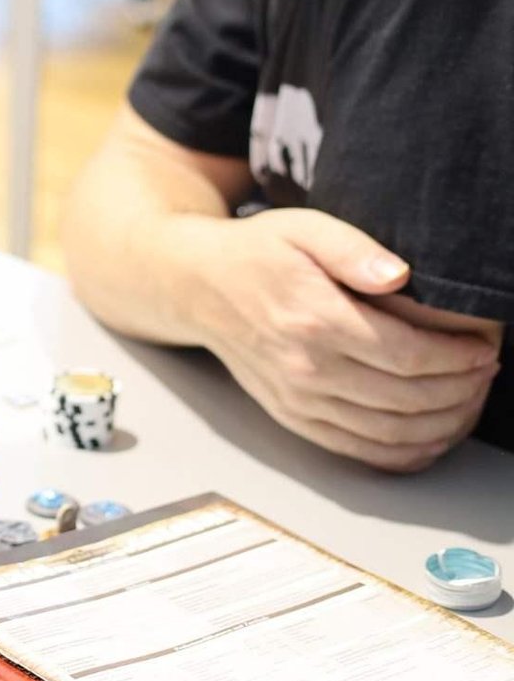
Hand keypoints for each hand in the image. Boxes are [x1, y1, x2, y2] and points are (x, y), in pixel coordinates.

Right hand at [181, 209, 499, 470]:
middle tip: (486, 371)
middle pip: (408, 400)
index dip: (459, 357)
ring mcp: (298, 400)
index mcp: (313, 319)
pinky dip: (407, 452)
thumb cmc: (256, 253)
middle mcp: (305, 368)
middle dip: (463, 390)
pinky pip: (361, 452)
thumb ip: (353, 247)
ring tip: (469, 400)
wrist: (196, 285)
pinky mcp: (294, 418)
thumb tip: (398, 274)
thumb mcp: (303, 227)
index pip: (408, 355)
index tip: (485, 346)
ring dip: (444, 424)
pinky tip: (432, 435)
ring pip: (391, 433)